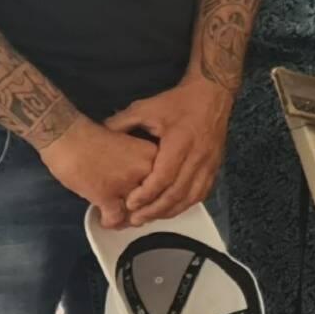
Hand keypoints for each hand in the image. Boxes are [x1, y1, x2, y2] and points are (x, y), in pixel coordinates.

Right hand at [40, 119, 162, 228]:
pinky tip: (104, 219)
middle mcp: (144, 169)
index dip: (156, 194)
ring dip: (127, 219)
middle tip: (135, 212)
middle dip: (143, 209)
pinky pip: (116, 218)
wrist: (67, 135)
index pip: (164, 182)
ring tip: (121, 219)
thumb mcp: (127, 145)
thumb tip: (142, 185)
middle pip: (152, 199)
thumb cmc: (93, 137)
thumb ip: (138, 164)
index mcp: (152, 154)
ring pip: (135, 212)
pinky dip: (110, 222)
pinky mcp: (106, 195)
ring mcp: (126, 183)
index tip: (149, 200)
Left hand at [107, 77, 234, 224]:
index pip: (164, 176)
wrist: (212, 93)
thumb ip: (123, 122)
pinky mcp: (215, 165)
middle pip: (176, 192)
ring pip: (191, 196)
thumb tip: (100, 134)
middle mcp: (197, 155)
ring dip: (170, 211)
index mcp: (180, 141)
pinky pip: (202, 192)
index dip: (147, 193)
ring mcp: (209, 162)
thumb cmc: (179, 101)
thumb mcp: (147, 107)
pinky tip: (173, 209)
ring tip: (151, 218)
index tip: (130, 203)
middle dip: (155, 209)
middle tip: (135, 219)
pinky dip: (186, 204)